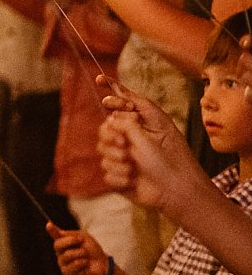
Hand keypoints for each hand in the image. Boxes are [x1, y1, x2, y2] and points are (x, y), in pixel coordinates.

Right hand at [50, 223, 109, 274]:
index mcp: (63, 242)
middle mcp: (60, 252)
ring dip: (81, 253)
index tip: (49, 224)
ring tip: (86, 257)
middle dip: (70, 241)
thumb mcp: (84, 237)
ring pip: (67, 255)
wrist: (103, 264)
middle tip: (81, 241)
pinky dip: (83, 263)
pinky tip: (85, 265)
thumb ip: (71, 235)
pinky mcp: (67, 273)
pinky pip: (74, 265)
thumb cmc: (92, 250)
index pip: (54, 235)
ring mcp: (62, 263)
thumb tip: (59, 232)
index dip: (51, 230)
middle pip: (57, 244)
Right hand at [101, 86, 208, 211]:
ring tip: (131, 166)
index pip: (123, 103)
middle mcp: (133, 138)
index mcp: (143, 124)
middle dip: (111, 136)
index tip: (98, 80)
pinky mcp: (120, 175)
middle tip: (124, 145)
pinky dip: (118, 176)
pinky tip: (132, 180)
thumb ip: (126, 122)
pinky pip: (106, 170)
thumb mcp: (149, 135)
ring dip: (116, 158)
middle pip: (105, 127)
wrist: (176, 194)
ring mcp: (125, 157)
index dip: (112, 91)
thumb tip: (110, 117)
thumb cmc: (169, 161)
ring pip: (102, 150)